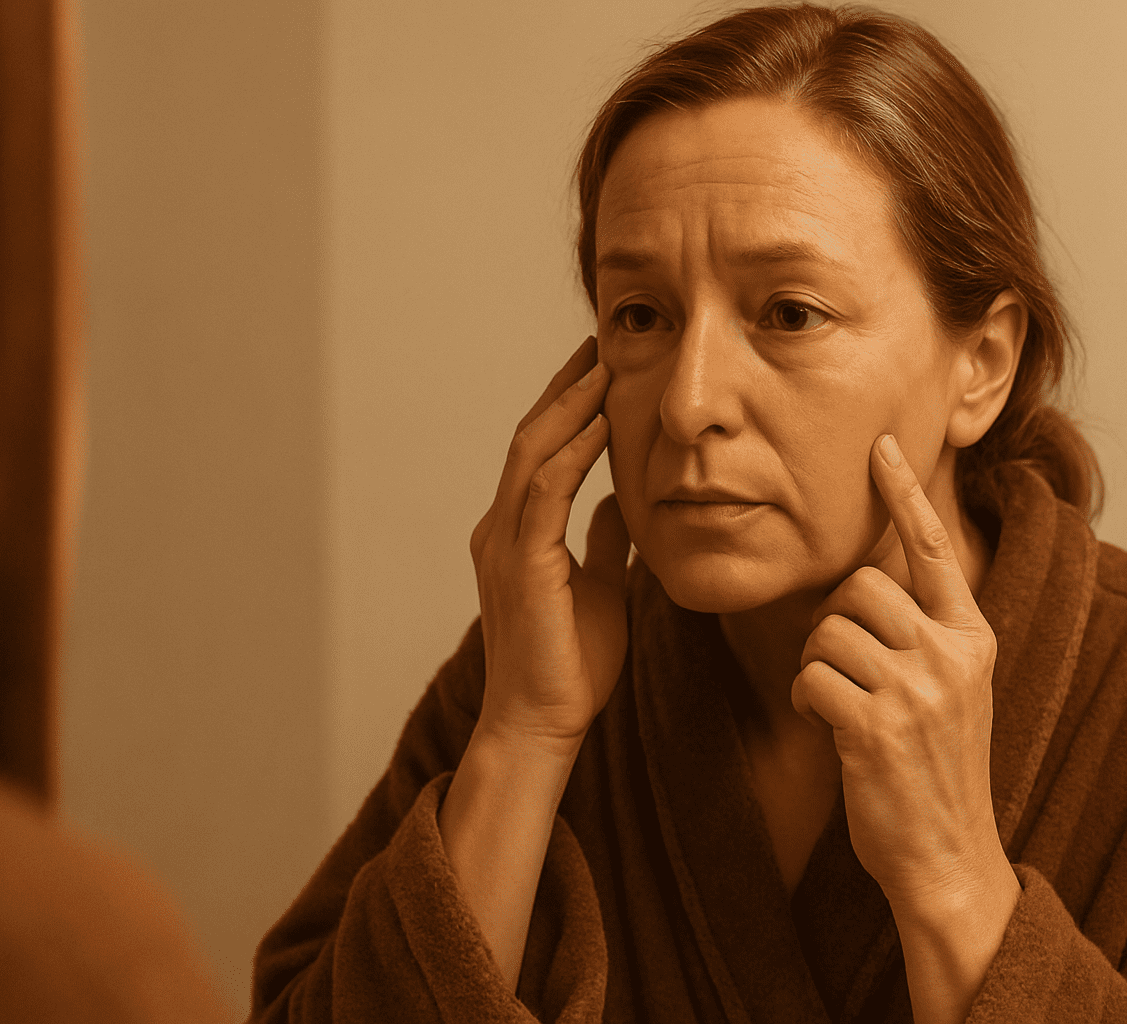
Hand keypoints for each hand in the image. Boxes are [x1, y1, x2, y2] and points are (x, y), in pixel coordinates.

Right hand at [469, 335, 630, 755]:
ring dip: (568, 407)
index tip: (600, 369)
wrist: (544, 722)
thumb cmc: (571, 664)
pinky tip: (600, 425)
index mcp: (518, 534)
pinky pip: (544, 492)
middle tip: (598, 345)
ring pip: (530, 454)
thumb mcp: (602, 585)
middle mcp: (501, 529)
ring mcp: (504, 544)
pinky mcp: (521, 563)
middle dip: (565, 390)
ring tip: (601, 367)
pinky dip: (571, 453)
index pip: (540, 453)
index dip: (568, 408)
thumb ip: (606, 541)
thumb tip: (624, 501)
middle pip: (530, 439)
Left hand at [792, 433, 1010, 909]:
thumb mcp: (952, 691)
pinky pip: (812, 675)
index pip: (934, 549)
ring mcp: (918, 690)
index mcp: (973, 637)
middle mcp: (952, 654)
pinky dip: (806, 698)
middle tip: (841, 666)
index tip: (880, 447)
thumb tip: (865, 585)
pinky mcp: (877, 726)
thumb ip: (923, 635)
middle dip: (833, 620)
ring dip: (816, 664)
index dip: (902, 495)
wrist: (948, 857)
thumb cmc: (937, 771)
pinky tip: (826, 725)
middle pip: (861, 586)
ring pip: (829, 629)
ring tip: (837, 702)